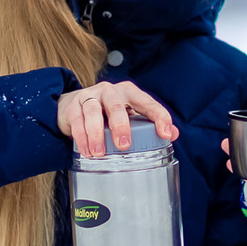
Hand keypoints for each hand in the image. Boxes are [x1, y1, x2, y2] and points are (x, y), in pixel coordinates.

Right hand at [58, 80, 177, 157]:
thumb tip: (173, 135)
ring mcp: (90, 97)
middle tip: (124, 146)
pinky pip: (77, 121)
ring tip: (100, 153)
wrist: (73, 106)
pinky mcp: (73, 106)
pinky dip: (82, 138)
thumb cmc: (108, 113)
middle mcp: (110, 91)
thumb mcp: (129, 115)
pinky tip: (87, 152)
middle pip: (116, 105)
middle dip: (120, 126)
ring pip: (93, 112)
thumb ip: (149, 124)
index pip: (147, 102)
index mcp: (129, 92)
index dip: (158, 116)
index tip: (165, 134)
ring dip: (96, 133)